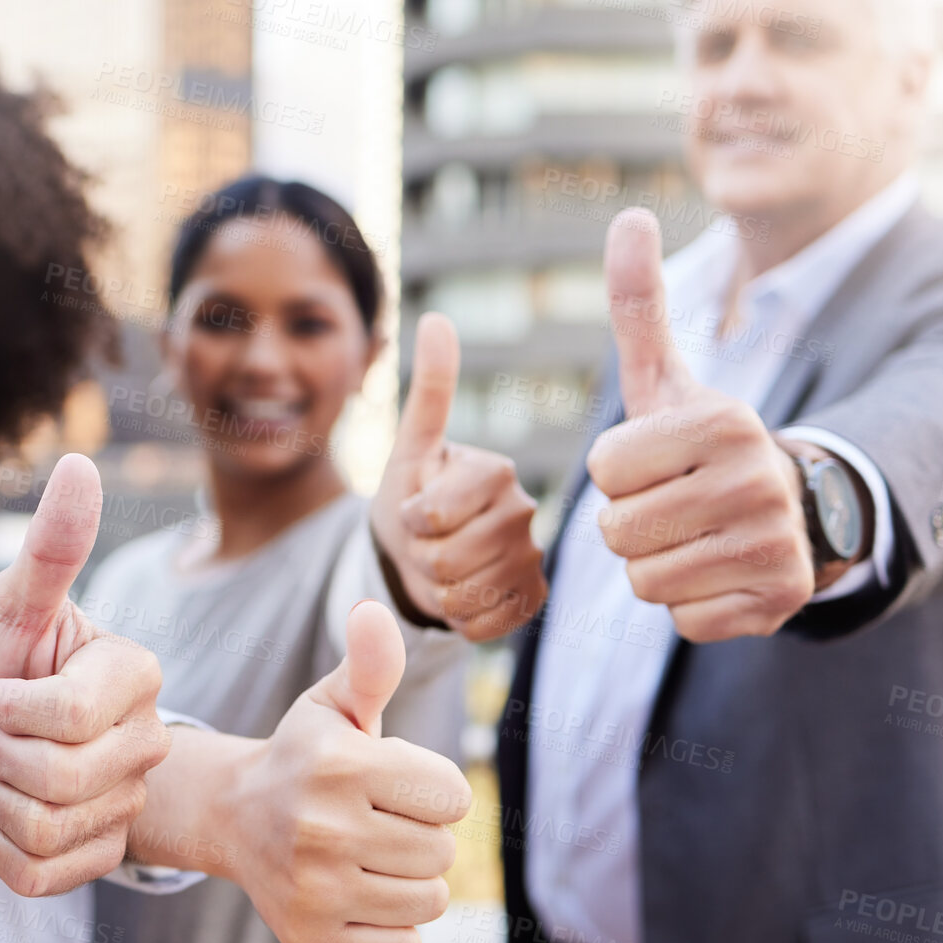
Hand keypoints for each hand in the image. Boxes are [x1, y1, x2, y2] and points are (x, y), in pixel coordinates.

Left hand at [0, 454, 169, 896]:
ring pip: (50, 830)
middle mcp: (144, 739)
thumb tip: (80, 464)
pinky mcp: (92, 858)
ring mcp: (122, 802)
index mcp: (135, 675)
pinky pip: (42, 874)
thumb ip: (49, 547)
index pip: (73, 719)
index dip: (10, 709)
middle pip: (64, 781)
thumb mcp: (0, 603)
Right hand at [213, 600, 470, 942]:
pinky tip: (359, 893)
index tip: (392, 783)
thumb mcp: (336, 704)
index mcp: (340, 766)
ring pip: (429, 900)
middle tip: (376, 820)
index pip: (454, 796)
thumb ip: (371, 664)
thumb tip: (374, 610)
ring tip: (370, 856)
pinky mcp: (312, 938)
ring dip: (412, 881)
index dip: (431, 788)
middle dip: (421, 834)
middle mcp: (322, 829)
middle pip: (443, 852)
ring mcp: (315, 890)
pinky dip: (395, 927)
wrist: (234, 818)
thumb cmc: (305, 756)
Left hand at [371, 312, 545, 640]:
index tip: (414, 509)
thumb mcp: (410, 448)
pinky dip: (461, 619)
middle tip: (426, 542)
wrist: (419, 552)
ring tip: (441, 567)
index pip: (432, 517)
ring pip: (464, 596)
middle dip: (420, 558)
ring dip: (437, 590)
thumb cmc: (412, 494)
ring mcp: (533, 558)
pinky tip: (462, 595)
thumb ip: (428, 389)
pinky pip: (486, 626)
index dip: (409, 522)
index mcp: (496, 471)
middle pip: (447, 560)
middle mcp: (525, 511)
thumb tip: (437, 317)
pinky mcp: (533, 599)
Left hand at [585, 208, 814, 640]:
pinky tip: (718, 572)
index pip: (603, 469)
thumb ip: (639, 304)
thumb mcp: (667, 378)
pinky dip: (689, 605)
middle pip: (617, 531)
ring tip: (692, 536)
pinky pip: (682, 620)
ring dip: (653, 565)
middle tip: (673, 505)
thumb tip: (628, 216)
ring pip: (644, 580)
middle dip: (630, 522)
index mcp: (723, 422)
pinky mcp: (779, 602)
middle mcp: (758, 481)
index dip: (615, 471)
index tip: (656, 461)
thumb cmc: (699, 445)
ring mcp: (774, 546)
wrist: (787, 509)